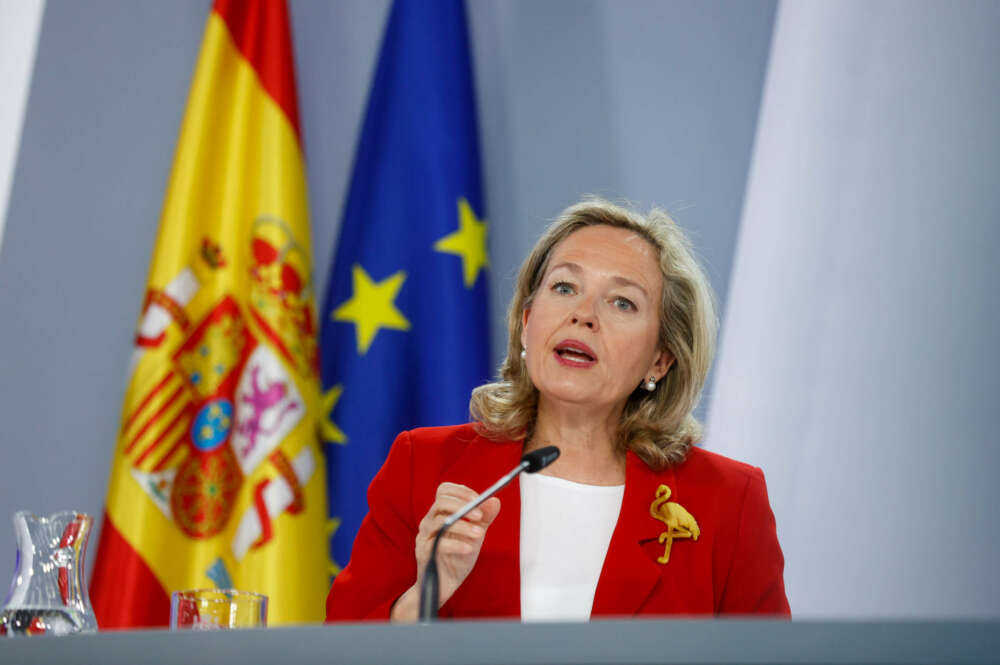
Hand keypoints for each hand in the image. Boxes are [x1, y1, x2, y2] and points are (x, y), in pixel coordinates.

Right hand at [390, 482, 500, 620]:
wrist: (445, 586)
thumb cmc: (458, 558)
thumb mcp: (475, 535)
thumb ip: (484, 518)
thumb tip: (494, 500)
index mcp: (440, 513)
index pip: (444, 491)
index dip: (461, 491)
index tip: (478, 499)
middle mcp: (429, 522)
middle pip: (441, 502)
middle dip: (462, 505)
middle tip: (480, 515)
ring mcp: (424, 537)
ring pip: (440, 522)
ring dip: (463, 526)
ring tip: (479, 534)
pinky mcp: (424, 554)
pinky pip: (437, 544)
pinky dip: (456, 544)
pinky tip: (469, 548)